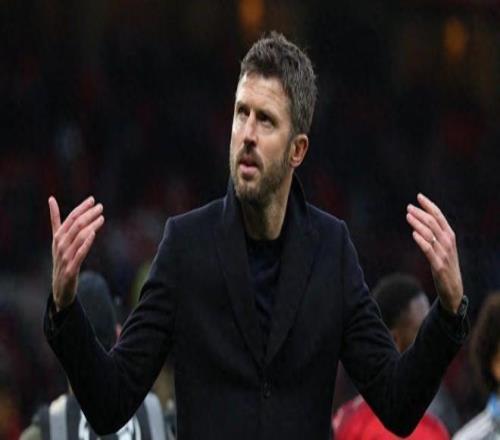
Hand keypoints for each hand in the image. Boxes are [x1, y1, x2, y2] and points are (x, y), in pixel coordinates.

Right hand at [49, 196, 104, 310]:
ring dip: (91, 226)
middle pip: (76, 225)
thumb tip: (51, 199)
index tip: (92, 199)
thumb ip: (56, 220)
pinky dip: (86, 243)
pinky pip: (80, 253)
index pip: (70, 218)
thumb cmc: (62, 258)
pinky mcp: (71, 268)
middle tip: (100, 207)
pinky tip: (93, 234)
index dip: (81, 208)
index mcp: (58, 237)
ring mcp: (65, 256)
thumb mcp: (58, 239)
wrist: (60, 286)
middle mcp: (60, 245)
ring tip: (102, 218)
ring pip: (79, 237)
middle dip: (88, 214)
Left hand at [406, 193, 462, 313]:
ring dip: (418, 223)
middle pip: (433, 223)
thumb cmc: (445, 265)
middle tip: (408, 207)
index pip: (439, 216)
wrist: (453, 288)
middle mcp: (448, 242)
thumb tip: (419, 221)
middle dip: (420, 213)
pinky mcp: (438, 265)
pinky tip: (414, 234)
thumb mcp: (442, 247)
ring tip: (408, 216)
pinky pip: (429, 250)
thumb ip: (434, 234)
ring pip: (430, 234)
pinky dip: (422, 241)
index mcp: (449, 236)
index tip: (419, 196)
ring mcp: (444, 253)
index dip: (429, 205)